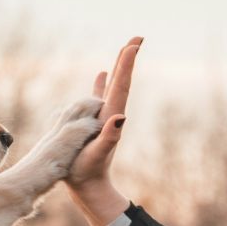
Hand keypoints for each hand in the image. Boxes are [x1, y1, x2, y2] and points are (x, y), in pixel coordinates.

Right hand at [65, 38, 139, 225]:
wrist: (88, 187)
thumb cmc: (88, 172)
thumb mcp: (97, 154)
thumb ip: (109, 136)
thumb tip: (120, 118)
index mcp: (111, 118)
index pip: (122, 86)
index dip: (127, 65)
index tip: (134, 45)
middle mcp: (110, 114)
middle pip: (121, 81)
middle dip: (128, 60)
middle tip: (138, 38)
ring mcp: (103, 117)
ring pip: (112, 86)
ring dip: (119, 67)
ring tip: (124, 51)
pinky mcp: (94, 122)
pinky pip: (99, 96)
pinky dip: (102, 83)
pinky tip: (102, 74)